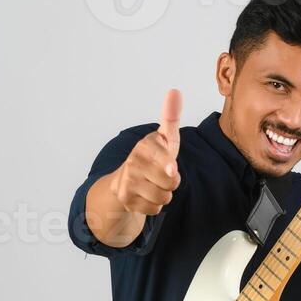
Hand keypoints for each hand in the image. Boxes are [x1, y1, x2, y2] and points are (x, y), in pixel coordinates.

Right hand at [110, 88, 182, 214]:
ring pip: (163, 197)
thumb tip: (175, 91)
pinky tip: (146, 195)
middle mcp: (133, 162)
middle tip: (163, 174)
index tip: (171, 168)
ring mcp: (127, 181)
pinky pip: (154, 209)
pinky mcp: (125, 199)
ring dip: (164, 194)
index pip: (164, 160)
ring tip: (154, 184)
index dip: (168, 167)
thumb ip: (171, 117)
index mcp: (144, 146)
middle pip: (170, 182)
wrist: (125, 178)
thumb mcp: (164, 137)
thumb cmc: (153, 156)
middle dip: (172, 182)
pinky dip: (154, 205)